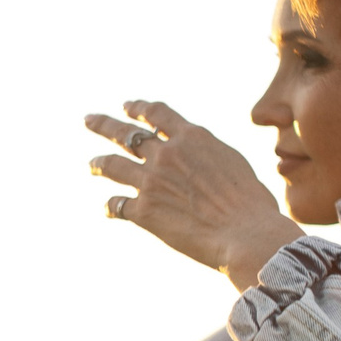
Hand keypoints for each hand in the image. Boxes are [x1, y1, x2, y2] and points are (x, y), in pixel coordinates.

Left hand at [87, 101, 304, 290]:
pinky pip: (118, 204)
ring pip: (113, 165)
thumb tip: (196, 156)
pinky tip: (109, 208)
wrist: (246, 234)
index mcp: (192, 137)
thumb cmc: (251, 203)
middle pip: (126, 133)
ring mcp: (152, 181)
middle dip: (104, 125)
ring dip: (99, 164)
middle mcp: (167, 154)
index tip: (127, 106)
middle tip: (88, 120)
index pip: (157, 113)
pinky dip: (111, 206)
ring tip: (92, 165)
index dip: (138, 108)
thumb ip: (207, 154)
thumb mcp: (232, 162)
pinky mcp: (144, 211)